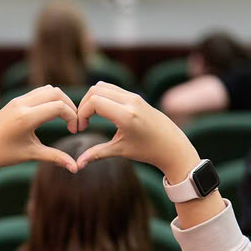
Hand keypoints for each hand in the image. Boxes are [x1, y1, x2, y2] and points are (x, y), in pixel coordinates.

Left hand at [0, 85, 78, 176]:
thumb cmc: (4, 155)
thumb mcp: (31, 154)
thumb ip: (55, 158)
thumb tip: (76, 168)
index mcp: (26, 118)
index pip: (59, 107)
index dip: (72, 117)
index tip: (74, 131)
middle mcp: (21, 104)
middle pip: (56, 93)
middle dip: (70, 105)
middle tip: (74, 122)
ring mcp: (17, 100)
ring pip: (48, 89)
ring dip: (60, 100)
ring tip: (65, 118)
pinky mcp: (15, 100)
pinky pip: (38, 92)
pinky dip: (50, 99)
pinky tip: (53, 115)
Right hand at [75, 82, 199, 182]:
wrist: (172, 146)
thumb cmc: (147, 151)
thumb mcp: (121, 150)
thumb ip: (97, 154)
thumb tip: (78, 164)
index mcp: (126, 115)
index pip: (94, 102)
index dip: (81, 113)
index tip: (80, 128)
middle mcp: (130, 101)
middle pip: (95, 90)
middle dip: (83, 105)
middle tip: (82, 123)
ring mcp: (134, 96)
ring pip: (102, 86)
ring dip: (91, 100)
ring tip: (89, 118)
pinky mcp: (136, 96)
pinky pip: (112, 88)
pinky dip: (101, 97)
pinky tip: (100, 113)